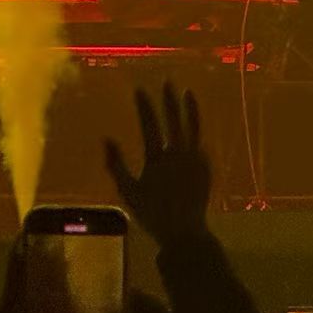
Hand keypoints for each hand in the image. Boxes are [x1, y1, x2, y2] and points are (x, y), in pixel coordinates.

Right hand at [104, 81, 210, 246]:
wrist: (183, 230)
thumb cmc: (151, 213)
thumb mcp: (128, 191)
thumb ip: (116, 165)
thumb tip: (106, 140)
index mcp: (157, 159)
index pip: (149, 125)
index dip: (145, 106)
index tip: (140, 89)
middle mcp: (178, 154)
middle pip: (174, 120)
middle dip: (169, 100)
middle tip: (167, 82)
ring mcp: (195, 158)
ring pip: (193, 127)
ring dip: (189, 108)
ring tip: (187, 92)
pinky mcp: (206, 165)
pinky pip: (200, 141)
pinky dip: (196, 129)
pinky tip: (192, 121)